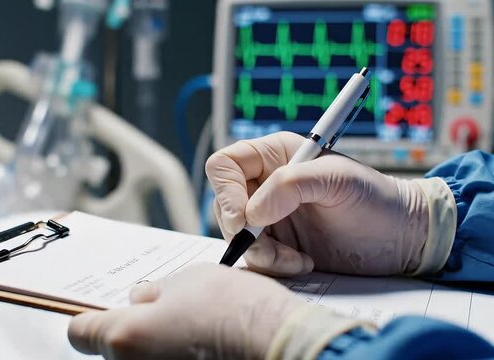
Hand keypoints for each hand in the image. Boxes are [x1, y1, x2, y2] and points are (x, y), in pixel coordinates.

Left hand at [68, 263, 303, 359]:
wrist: (279, 343)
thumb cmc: (235, 310)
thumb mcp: (188, 280)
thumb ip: (154, 291)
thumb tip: (140, 299)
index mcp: (125, 335)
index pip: (79, 331)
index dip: (91, 318)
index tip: (102, 315)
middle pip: (112, 350)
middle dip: (133, 332)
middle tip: (165, 317)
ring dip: (155, 349)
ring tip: (192, 334)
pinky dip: (174, 358)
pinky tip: (201, 350)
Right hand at [205, 132, 428, 276]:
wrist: (402, 239)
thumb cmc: (376, 199)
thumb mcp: (339, 180)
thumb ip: (291, 185)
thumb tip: (253, 212)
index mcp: (275, 156)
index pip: (224, 166)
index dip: (226, 192)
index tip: (246, 219)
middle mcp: (266, 185)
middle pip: (225, 206)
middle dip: (244, 233)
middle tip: (272, 246)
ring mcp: (269, 217)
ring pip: (236, 237)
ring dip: (262, 254)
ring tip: (296, 258)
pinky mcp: (277, 246)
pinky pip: (254, 259)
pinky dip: (273, 266)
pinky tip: (301, 263)